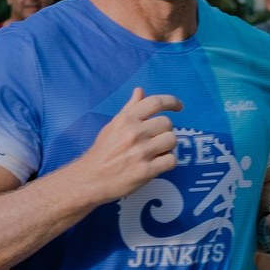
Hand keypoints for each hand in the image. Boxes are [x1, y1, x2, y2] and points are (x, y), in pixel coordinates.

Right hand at [76, 87, 183, 203]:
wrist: (90, 179)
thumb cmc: (102, 152)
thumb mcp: (112, 126)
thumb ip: (129, 109)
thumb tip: (140, 91)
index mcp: (125, 120)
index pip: (155, 102)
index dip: (171, 102)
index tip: (179, 106)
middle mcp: (134, 133)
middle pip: (167, 123)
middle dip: (165, 131)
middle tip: (156, 139)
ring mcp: (141, 152)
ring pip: (172, 141)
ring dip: (168, 146)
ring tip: (156, 152)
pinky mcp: (146, 171)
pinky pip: (171, 160)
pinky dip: (168, 162)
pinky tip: (158, 163)